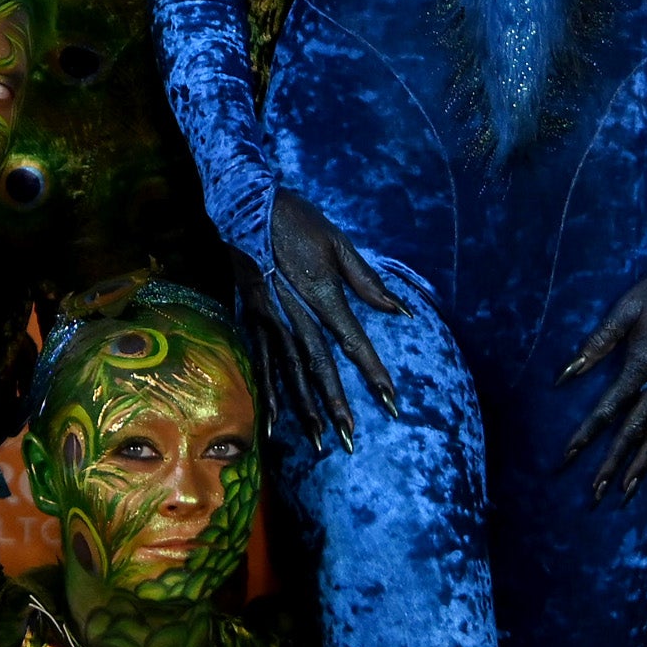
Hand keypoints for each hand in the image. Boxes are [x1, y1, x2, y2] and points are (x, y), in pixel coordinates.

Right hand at [241, 189, 404, 452]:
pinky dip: (269, 394)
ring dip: (304, 409)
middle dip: (336, 404)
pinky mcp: (253, 319)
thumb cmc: (297, 221)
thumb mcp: (338, 242)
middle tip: (352, 438)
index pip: (352, 341)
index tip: (391, 400)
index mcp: (320, 292)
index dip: (372, 371)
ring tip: (319, 441)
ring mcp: (270, 319)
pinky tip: (274, 423)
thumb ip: (366, 280)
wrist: (246, 205)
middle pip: (318, 366)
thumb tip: (400, 310)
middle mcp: (294, 312)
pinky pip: (262, 363)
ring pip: (290, 372)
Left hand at [558, 251, 646, 501]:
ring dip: (643, 464)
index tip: (567, 457)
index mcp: (641, 366)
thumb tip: (565, 374)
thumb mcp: (625, 310)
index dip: (586, 435)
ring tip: (627, 490)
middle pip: (633, 433)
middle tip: (595, 495)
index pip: (608, 410)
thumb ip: (597, 344)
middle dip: (612, 465)